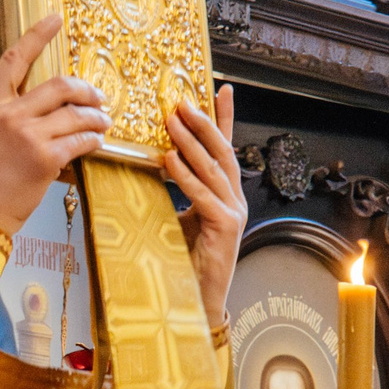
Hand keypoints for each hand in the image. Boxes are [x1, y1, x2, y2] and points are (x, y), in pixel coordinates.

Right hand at [0, 14, 108, 234]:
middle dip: (87, 90)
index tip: (55, 19)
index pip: (14, 60)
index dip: (36, 36)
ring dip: (96, 117)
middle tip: (98, 97)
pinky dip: (93, 140)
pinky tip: (97, 142)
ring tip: (103, 123)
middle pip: (60, 86)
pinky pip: (80, 141)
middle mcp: (10, 115)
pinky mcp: (46, 158)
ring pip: (76, 114)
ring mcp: (29, 136)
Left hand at [165, 86, 241, 328]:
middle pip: (221, 151)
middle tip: (182, 101)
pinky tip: (168, 160)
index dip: (224, 118)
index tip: (222, 89)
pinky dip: (185, 176)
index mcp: (225, 194)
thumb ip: (175, 192)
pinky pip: (203, 195)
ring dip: (191, 142)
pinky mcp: (224, 228)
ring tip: (172, 121)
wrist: (198, 299)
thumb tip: (153, 163)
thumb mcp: (178, 217)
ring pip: (213, 169)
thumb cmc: (186, 260)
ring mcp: (233, 213)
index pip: (225, 148)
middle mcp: (235, 199)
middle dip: (203, 123)